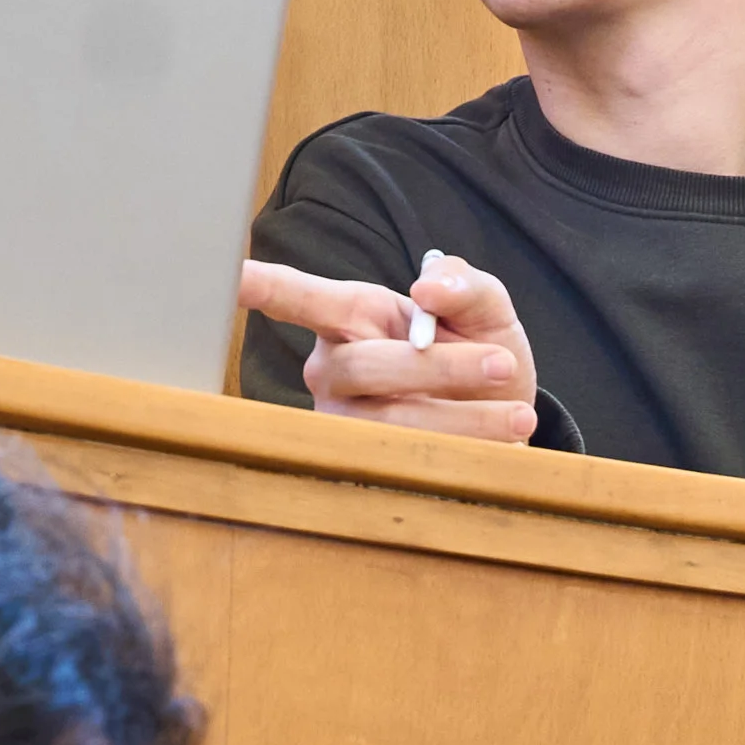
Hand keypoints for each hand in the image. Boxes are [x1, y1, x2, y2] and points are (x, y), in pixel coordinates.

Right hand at [245, 248, 538, 448]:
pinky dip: (465, 449)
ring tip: (518, 410)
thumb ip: (464, 282)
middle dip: (439, 365)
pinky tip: (506, 439)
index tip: (227, 276)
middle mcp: (330, 370)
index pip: (294, 297)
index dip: (259, 286)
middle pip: (363, 366)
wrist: (507, 415)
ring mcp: (341, 423)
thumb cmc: (480, 350)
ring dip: (463, 416)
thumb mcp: (483, 306)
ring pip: (390, 421)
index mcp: (346, 317)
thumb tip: (430, 288)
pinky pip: (408, 462)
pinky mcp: (365, 469)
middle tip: (503, 364)